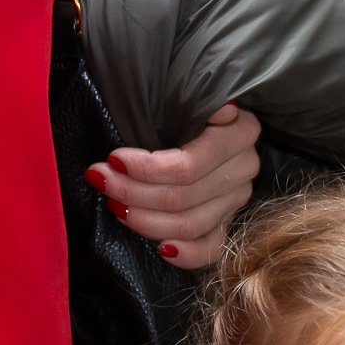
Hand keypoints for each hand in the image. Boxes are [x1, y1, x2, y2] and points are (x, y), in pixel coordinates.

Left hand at [85, 102, 260, 269]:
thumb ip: (196, 98)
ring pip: (191, 223)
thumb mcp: (181, 90)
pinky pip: (211, 248)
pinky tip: (161, 249)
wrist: (189, 113)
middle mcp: (244, 167)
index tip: (112, 159)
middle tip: (100, 180)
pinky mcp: (229, 221)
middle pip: (184, 196)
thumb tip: (224, 110)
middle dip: (134, 192)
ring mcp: (237, 198)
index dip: (147, 169)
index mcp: (239, 132)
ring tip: (114, 205)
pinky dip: (186, 254)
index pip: (189, 166)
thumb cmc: (177, 101)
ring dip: (146, 220)